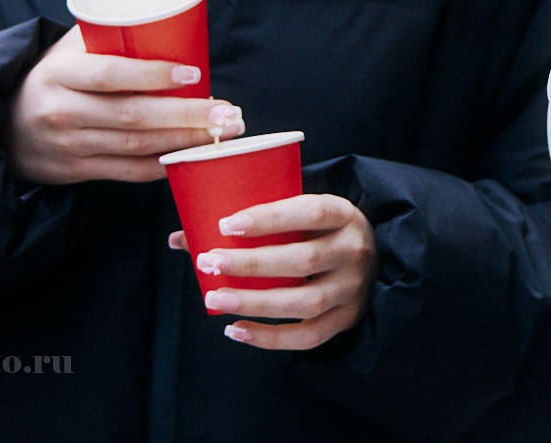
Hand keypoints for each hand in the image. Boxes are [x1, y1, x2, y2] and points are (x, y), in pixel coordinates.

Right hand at [6, 26, 242, 185]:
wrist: (1, 127)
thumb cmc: (48, 77)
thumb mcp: (64, 49)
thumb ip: (105, 31)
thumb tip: (162, 8)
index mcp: (60, 74)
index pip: (111, 75)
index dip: (153, 75)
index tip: (194, 74)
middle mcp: (62, 112)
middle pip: (132, 116)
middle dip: (186, 115)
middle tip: (228, 111)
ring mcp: (68, 146)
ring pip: (135, 146)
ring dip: (183, 141)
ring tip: (222, 131)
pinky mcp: (75, 171)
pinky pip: (126, 171)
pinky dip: (161, 165)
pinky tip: (190, 155)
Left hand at [173, 194, 377, 350]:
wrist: (371, 257)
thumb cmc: (321, 231)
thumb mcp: (301, 215)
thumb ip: (250, 223)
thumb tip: (179, 238)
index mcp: (345, 215)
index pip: (312, 212)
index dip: (270, 218)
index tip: (228, 224)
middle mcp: (354, 251)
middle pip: (303, 261)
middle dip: (252, 264)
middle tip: (208, 262)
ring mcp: (353, 289)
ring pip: (304, 302)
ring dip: (256, 302)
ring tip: (215, 298)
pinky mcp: (346, 319)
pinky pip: (308, 336)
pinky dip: (269, 338)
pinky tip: (235, 329)